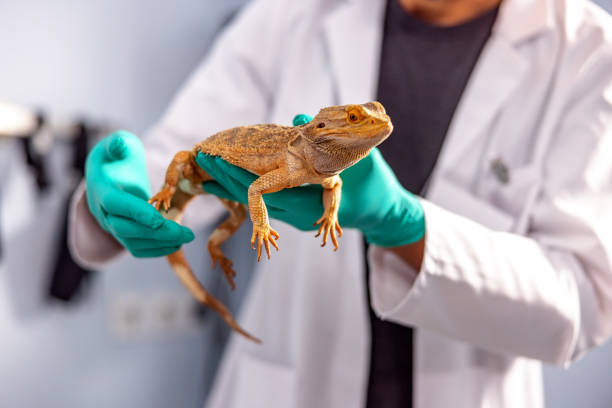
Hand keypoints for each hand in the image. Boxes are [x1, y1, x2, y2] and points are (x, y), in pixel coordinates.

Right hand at [85, 131, 193, 256]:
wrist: (107, 176)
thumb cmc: (116, 157)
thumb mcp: (116, 145)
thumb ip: (118, 144)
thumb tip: (121, 143)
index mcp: (101, 190)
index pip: (116, 205)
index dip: (136, 212)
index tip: (159, 218)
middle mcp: (104, 213)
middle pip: (126, 229)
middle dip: (157, 232)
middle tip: (186, 233)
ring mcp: (112, 227)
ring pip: (133, 242)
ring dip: (161, 243)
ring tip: (187, 237)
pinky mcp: (124, 235)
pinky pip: (138, 249)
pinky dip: (157, 250)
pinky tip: (177, 244)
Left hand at [195, 148, 424, 247]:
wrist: (380, 211)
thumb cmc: (373, 184)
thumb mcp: (356, 158)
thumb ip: (330, 140)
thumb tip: (297, 116)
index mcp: (308, 202)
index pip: (263, 189)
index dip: (236, 173)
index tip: (214, 157)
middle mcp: (295, 213)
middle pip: (250, 198)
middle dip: (224, 176)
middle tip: (201, 156)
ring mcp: (293, 216)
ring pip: (254, 202)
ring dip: (230, 183)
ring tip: (207, 167)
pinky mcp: (294, 212)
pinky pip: (264, 201)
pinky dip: (245, 188)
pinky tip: (230, 178)